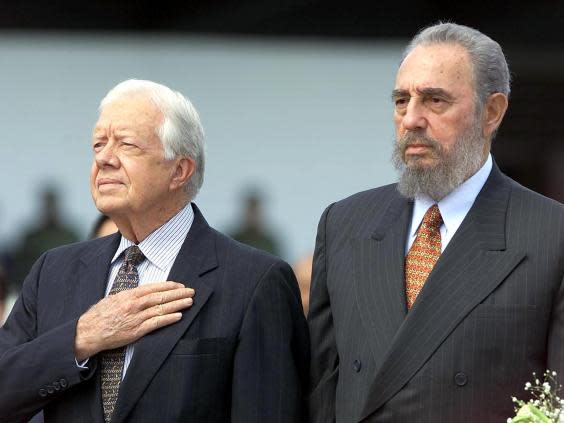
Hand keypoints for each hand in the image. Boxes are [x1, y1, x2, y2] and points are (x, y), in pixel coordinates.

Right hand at [74, 281, 193, 359]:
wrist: (88, 332)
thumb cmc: (99, 315)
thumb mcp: (113, 299)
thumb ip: (129, 296)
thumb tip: (143, 293)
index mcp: (129, 294)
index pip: (153, 287)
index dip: (169, 285)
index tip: (180, 284)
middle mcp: (134, 304)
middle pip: (160, 296)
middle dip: (178, 293)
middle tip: (191, 291)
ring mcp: (136, 318)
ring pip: (161, 308)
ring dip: (177, 304)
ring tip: (189, 301)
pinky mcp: (136, 331)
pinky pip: (156, 323)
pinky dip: (168, 319)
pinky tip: (178, 316)